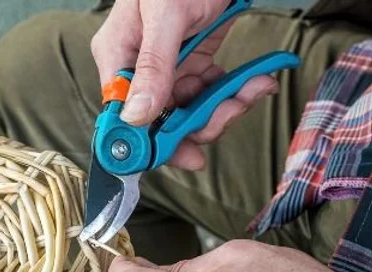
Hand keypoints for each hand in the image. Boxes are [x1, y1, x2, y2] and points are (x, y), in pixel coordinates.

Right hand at [92, 0, 279, 169]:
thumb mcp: (166, 16)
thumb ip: (154, 67)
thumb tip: (136, 117)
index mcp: (117, 57)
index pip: (123, 117)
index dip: (150, 143)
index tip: (184, 156)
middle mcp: (138, 68)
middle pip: (162, 121)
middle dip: (201, 123)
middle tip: (230, 112)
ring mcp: (166, 68)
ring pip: (191, 111)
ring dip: (225, 107)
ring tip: (251, 90)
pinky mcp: (193, 62)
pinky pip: (210, 92)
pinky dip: (234, 91)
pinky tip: (255, 81)